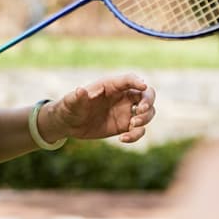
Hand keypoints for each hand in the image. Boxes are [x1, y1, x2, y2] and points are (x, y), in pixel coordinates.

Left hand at [40, 74, 155, 144]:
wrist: (69, 124)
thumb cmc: (70, 107)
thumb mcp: (71, 102)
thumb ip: (77, 97)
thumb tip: (80, 90)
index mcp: (111, 85)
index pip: (129, 79)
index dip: (137, 81)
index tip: (142, 86)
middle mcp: (122, 96)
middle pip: (146, 94)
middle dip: (148, 101)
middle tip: (139, 111)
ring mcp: (126, 111)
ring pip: (148, 112)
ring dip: (145, 118)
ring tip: (132, 125)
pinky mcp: (125, 126)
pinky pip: (139, 130)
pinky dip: (136, 135)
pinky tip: (123, 139)